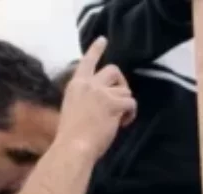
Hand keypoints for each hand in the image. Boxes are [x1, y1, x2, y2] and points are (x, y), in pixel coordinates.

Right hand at [58, 38, 137, 161]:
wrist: (73, 146)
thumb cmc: (71, 135)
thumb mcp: (73, 108)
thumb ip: (86, 99)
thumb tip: (104, 103)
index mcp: (76, 85)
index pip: (87, 62)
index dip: (96, 50)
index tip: (103, 39)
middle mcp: (89, 84)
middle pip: (113, 70)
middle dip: (121, 82)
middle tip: (121, 98)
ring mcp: (102, 93)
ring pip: (125, 89)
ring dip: (125, 103)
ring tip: (118, 119)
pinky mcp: (113, 104)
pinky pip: (131, 102)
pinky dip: (131, 113)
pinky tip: (123, 123)